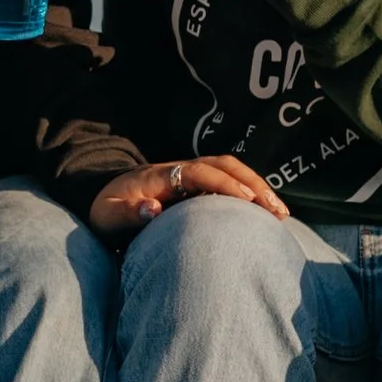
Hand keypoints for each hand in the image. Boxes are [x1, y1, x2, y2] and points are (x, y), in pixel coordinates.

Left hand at [87, 152, 289, 236]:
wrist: (101, 198)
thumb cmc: (106, 211)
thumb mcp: (108, 217)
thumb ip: (128, 214)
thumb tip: (153, 209)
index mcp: (161, 176)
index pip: (199, 172)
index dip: (224, 184)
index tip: (247, 201)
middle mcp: (180, 170)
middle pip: (223, 165)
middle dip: (252, 183)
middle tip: (276, 209)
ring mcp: (189, 176)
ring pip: (229, 171)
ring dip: (256, 187)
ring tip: (280, 213)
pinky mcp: (195, 186)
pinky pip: (227, 183)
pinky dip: (249, 194)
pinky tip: (266, 214)